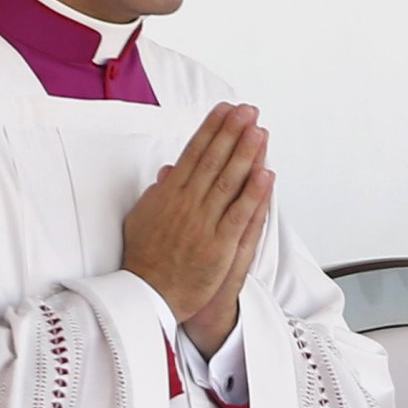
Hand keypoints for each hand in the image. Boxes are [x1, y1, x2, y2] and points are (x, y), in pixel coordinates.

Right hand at [122, 103, 273, 342]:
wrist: (148, 296)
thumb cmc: (145, 260)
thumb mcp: (142, 218)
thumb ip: (158, 193)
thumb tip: (170, 171)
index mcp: (169, 195)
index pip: (194, 153)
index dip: (212, 129)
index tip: (225, 111)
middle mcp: (187, 204)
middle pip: (214, 160)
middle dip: (232, 132)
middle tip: (248, 111)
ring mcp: (204, 225)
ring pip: (228, 182)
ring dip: (245, 154)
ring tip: (259, 130)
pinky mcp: (219, 246)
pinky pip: (239, 215)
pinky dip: (253, 195)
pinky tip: (265, 175)